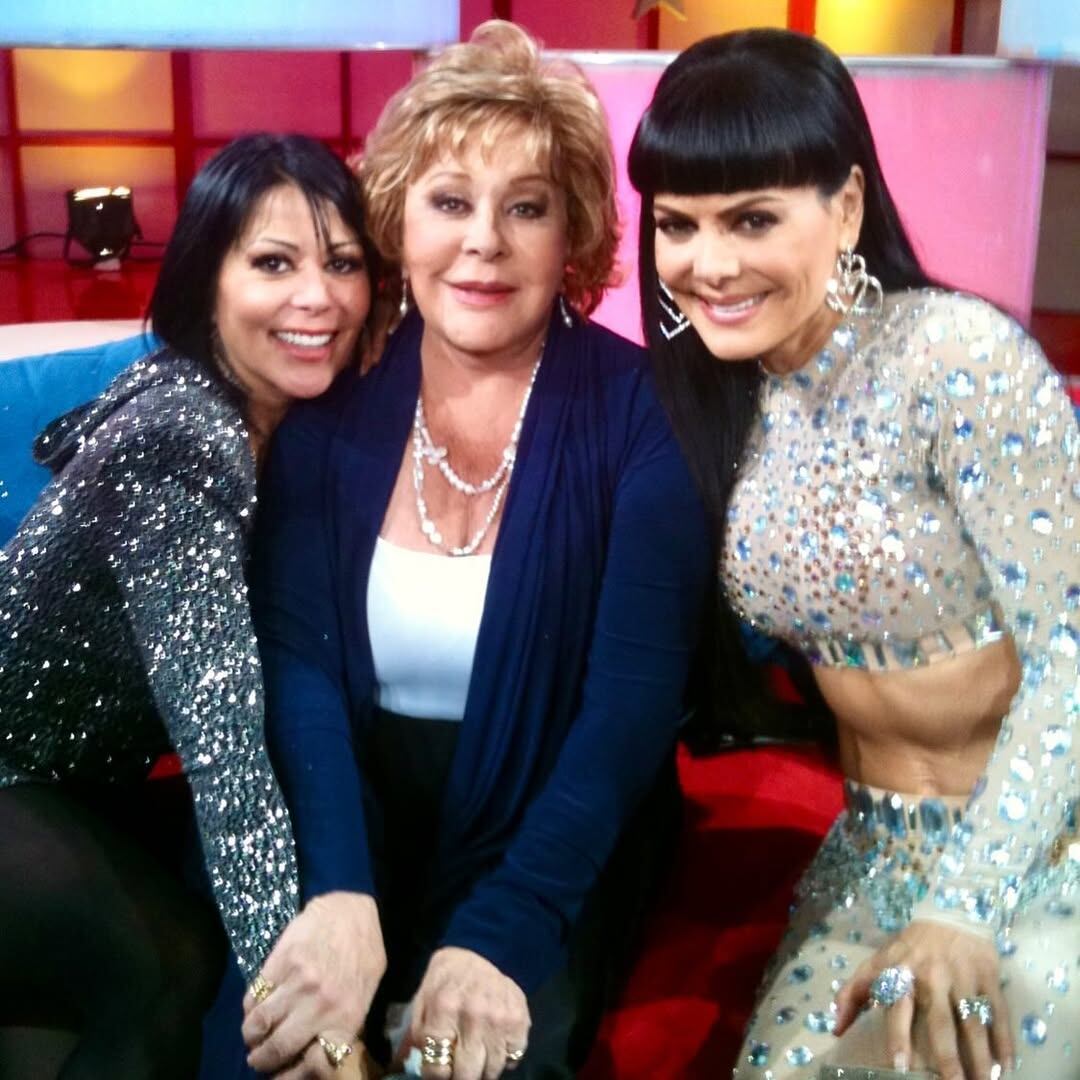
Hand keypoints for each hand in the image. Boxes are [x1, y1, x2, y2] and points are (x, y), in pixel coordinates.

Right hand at [242, 892, 386, 1076]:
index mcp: (346, 1018)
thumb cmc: (363, 954)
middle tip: (258, 1058)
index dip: (290, 1077)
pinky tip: (253, 1008)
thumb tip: (313, 1056)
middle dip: (262, 1060)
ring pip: (259, 1024)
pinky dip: (248, 1008)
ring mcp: (298, 982)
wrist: (354, 910)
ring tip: (252, 1035)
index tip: (278, 1077)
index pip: (314, 1065)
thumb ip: (341, 1025)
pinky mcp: (280, 961)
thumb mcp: (364, 995)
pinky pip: (254, 996)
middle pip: (278, 1049)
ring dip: (250, 1036)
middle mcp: (320, 1005)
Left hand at [403, 947, 529, 1079]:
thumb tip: (401, 1069)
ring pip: (492, 1071)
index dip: (435, 1076)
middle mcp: (474, 1014)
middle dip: (459, 1078)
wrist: (478, 949)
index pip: (437, 1068)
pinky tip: (494, 1046)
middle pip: (466, 1074)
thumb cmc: (444, 979)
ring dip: (482, 1071)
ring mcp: (500, 1018)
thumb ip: (415, 1036)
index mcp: (444, 1008)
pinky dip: (505, 1058)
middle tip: (457, 1072)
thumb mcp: (422, 1001)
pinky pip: (514, 1057)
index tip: (438, 1072)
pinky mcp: (520, 1018)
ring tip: (475, 1062)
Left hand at [834, 919, 1013, 1079]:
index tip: (901, 1066)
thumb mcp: (876, 962)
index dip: (898, 1036)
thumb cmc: (909, 947)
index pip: (899, 1008)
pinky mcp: (988, 977)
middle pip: (942, 1023)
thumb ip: (853, 993)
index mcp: (903, 973)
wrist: (949, 912)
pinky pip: (998, 1014)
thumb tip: (836, 1029)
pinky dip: (1003, 1041)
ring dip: (980, 1057)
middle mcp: (933, 977)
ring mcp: (963, 977)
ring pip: (973, 1023)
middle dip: (948, 1058)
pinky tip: (1005, 1066)